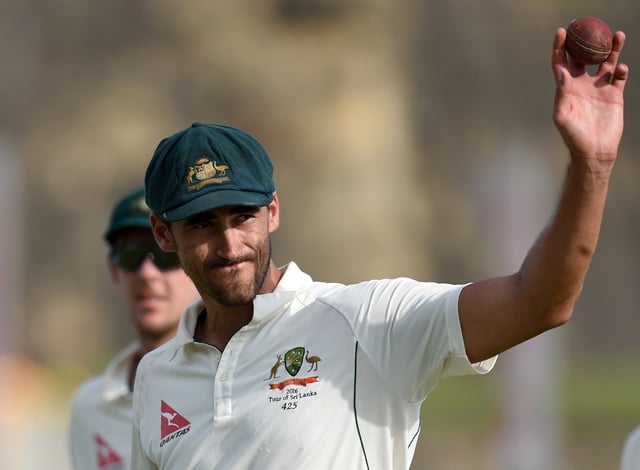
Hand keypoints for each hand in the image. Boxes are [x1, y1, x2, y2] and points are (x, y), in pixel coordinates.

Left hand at [551, 27, 628, 172]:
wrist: (594, 151)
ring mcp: (598, 88)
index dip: (560, 47)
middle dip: (583, 40)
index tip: (562, 31)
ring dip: (610, 48)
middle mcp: (582, 85)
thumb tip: (562, 81)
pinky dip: (621, 69)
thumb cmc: (573, 137)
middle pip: (583, 56)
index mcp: (566, 88)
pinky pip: (619, 76)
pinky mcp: (614, 95)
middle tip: (586, 23)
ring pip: (605, 62)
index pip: (561, 62)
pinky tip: (621, 67)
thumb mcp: (562, 119)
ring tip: (616, 34)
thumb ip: (561, 99)